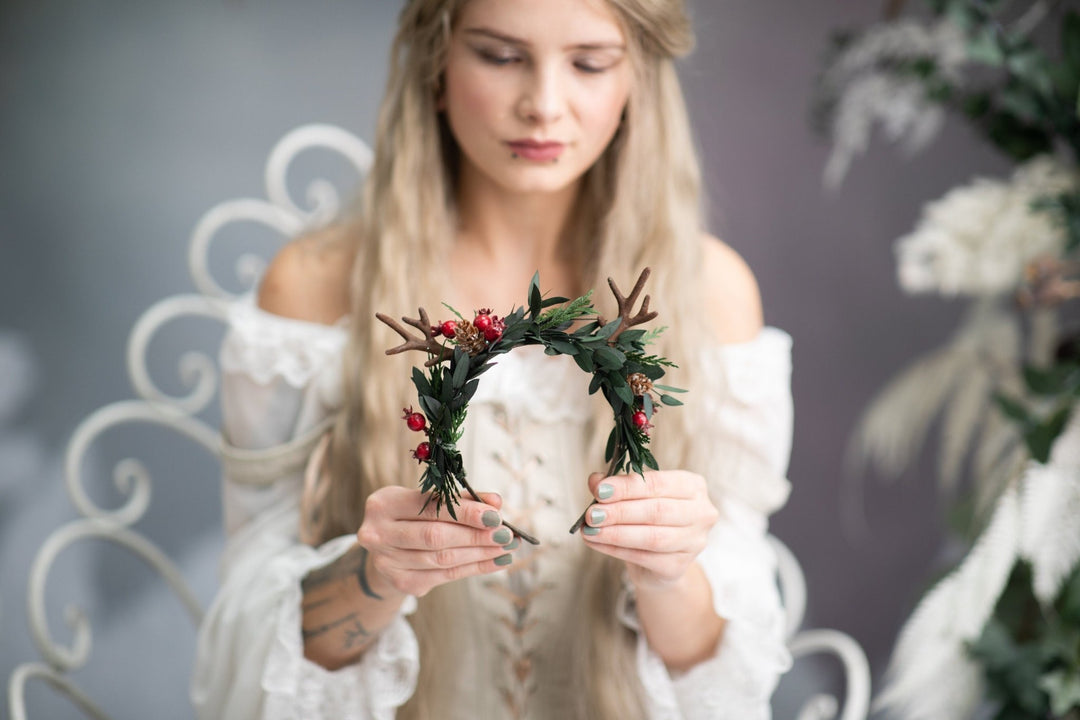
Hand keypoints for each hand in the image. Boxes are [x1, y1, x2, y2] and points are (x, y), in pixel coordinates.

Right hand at [356, 487, 516, 597]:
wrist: (388, 548)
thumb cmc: (413, 516)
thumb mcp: (428, 500)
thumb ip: (460, 499)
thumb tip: (495, 502)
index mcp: (383, 505)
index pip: (429, 507)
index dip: (464, 512)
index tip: (495, 515)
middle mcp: (379, 534)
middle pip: (435, 536)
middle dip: (475, 535)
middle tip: (505, 534)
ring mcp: (387, 562)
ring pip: (443, 558)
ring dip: (480, 553)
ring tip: (506, 547)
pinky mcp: (402, 582)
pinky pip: (445, 575)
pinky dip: (475, 568)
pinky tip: (495, 561)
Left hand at [581, 470, 718, 590]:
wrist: (659, 560)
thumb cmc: (649, 518)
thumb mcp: (635, 496)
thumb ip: (618, 486)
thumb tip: (595, 481)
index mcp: (693, 486)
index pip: (659, 483)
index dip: (628, 487)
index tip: (600, 489)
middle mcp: (701, 513)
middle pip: (657, 511)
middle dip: (620, 512)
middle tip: (592, 513)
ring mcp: (694, 542)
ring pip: (652, 537)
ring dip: (616, 533)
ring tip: (590, 530)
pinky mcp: (679, 567)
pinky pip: (644, 557)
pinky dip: (615, 549)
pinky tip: (596, 543)